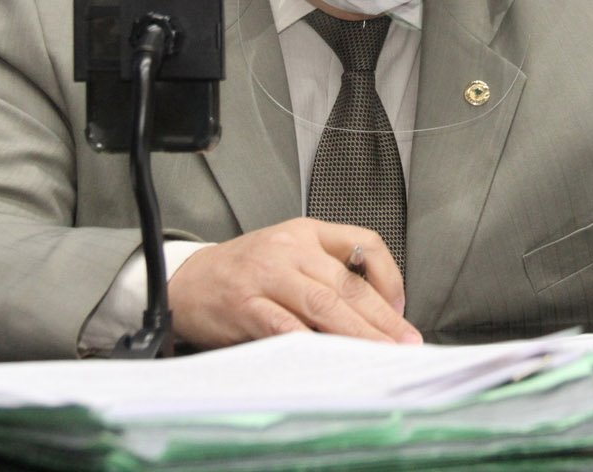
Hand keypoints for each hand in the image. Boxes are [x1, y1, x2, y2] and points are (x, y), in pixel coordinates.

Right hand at [167, 217, 420, 349]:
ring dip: (358, 334)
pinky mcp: (246, 305)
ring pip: (324, 305)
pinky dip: (313, 345)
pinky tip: (332, 360)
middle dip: (383, 318)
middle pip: (348, 284)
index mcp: (306, 232)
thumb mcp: (288, 253)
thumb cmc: (243, 273)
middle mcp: (290, 249)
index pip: (364, 241)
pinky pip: (287, 327)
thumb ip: (326, 271)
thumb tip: (377, 310)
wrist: (185, 282)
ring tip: (381, 354)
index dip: (389, 276)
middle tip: (406, 343)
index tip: (399, 307)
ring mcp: (267, 276)